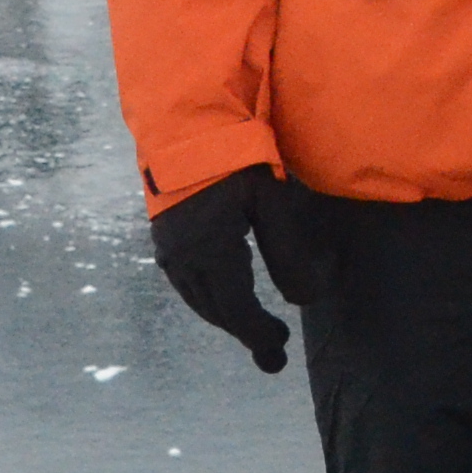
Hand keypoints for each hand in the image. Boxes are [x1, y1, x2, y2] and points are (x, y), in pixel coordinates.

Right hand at [149, 166, 322, 372]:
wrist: (187, 121)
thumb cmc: (235, 156)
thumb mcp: (271, 200)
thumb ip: (288, 253)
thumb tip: (306, 301)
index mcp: (208, 253)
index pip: (236, 309)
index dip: (258, 333)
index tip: (281, 347)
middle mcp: (181, 259)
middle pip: (215, 310)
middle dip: (245, 332)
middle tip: (275, 351)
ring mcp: (168, 248)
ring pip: (199, 299)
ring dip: (228, 317)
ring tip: (256, 327)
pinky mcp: (165, 236)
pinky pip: (189, 282)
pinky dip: (212, 297)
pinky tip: (229, 295)